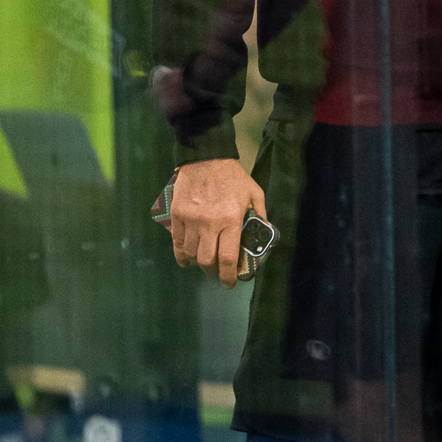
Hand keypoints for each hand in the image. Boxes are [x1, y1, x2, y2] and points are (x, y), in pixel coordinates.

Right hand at [169, 157, 265, 288]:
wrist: (206, 157)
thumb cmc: (233, 176)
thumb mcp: (254, 193)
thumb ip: (261, 214)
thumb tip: (264, 233)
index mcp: (230, 220)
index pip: (228, 258)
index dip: (228, 276)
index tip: (230, 284)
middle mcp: (209, 224)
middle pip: (206, 261)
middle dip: (212, 272)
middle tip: (217, 272)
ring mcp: (190, 220)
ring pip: (190, 254)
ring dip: (197, 264)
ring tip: (204, 263)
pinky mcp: (177, 216)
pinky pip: (177, 243)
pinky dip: (182, 255)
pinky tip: (187, 257)